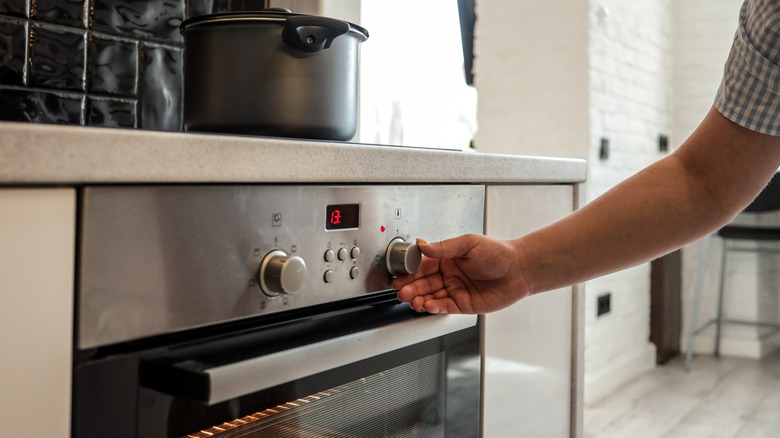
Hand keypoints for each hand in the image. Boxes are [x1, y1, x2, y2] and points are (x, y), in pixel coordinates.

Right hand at [393, 234, 529, 313]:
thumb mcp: (469, 243)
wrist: (520, 269)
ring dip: (419, 298)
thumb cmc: (499, 252)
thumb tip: (422, 244)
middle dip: (411, 287)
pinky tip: (426, 305)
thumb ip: (444, 246)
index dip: (411, 271)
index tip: (400, 274)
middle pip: (424, 282)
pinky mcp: (463, 304)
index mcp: (448, 258)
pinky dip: (433, 307)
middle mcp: (450, 274)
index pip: (423, 265)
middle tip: (401, 290)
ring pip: (431, 296)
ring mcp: (456, 290)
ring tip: (411, 300)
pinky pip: (444, 307)